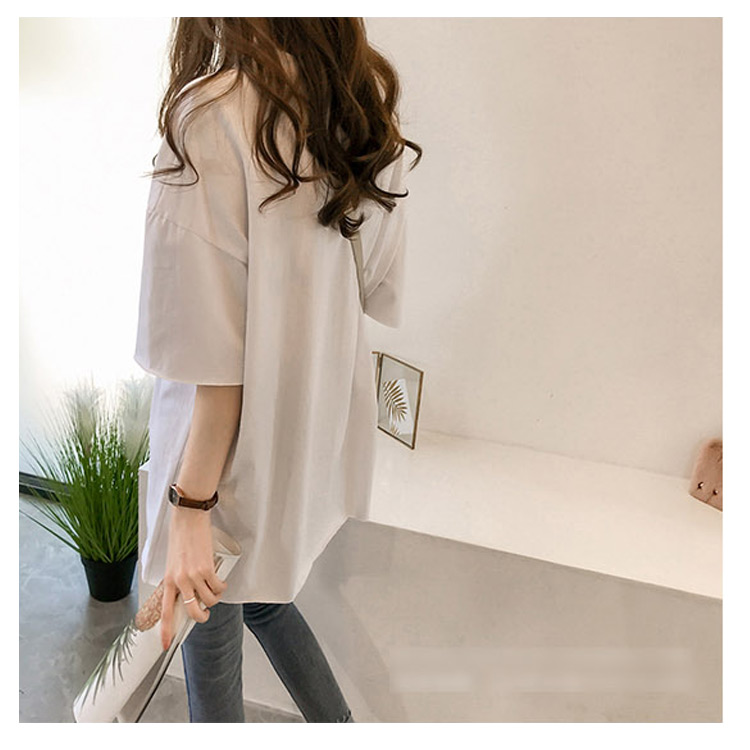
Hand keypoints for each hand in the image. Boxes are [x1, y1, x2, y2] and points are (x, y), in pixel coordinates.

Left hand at [160, 504, 227, 650]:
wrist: (189, 518)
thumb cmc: (180, 536)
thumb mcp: (173, 562)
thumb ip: (178, 578)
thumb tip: (186, 592)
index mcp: (168, 580)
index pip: (165, 612)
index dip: (166, 631)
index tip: (166, 644)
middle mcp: (180, 580)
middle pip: (192, 611)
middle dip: (201, 617)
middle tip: (204, 613)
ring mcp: (194, 575)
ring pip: (209, 600)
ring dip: (215, 598)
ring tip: (214, 590)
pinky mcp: (208, 568)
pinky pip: (218, 587)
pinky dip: (222, 587)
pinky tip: (220, 581)